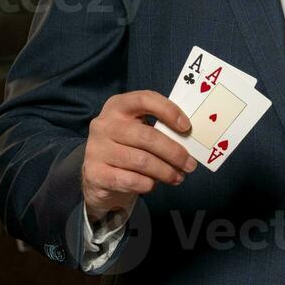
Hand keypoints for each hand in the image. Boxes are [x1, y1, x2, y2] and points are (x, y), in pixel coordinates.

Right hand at [82, 90, 195, 222]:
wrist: (99, 176)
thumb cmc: (128, 147)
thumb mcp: (139, 130)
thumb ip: (159, 129)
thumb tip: (189, 139)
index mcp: (118, 106)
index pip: (144, 99)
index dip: (168, 111)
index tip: (186, 127)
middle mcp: (104, 124)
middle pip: (146, 136)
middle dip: (173, 152)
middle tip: (190, 164)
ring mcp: (96, 149)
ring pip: (141, 161)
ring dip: (165, 172)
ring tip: (178, 177)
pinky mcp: (95, 173)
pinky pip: (130, 180)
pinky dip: (147, 184)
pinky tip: (154, 184)